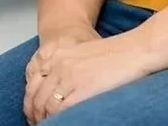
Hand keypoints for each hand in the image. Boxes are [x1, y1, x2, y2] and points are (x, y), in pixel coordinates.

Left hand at [25, 31, 152, 122]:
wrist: (135, 50)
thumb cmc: (117, 54)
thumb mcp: (85, 54)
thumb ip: (70, 68)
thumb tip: (64, 90)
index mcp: (59, 56)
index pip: (34, 83)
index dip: (32, 102)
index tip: (35, 113)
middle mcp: (59, 65)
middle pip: (37, 96)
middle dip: (36, 115)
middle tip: (39, 125)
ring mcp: (69, 77)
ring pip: (46, 106)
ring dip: (45, 120)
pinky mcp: (81, 90)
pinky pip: (61, 110)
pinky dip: (58, 120)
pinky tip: (62, 124)